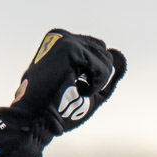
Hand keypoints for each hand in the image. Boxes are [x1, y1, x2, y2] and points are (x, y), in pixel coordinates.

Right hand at [3, 30, 125, 139]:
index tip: (75, 87)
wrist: (35, 119)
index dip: (95, 77)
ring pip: (105, 59)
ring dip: (97, 83)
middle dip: (98, 78)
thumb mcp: (89, 90)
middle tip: (76, 90)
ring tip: (75, 91)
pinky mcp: (69, 48)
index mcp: (62, 43)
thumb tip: (120, 54)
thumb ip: (105, 74)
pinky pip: (101, 67)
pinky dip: (95, 85)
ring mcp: (65, 40)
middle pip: (104, 53)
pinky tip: (78, 90)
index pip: (98, 53)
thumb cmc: (57, 110)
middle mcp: (62, 36)